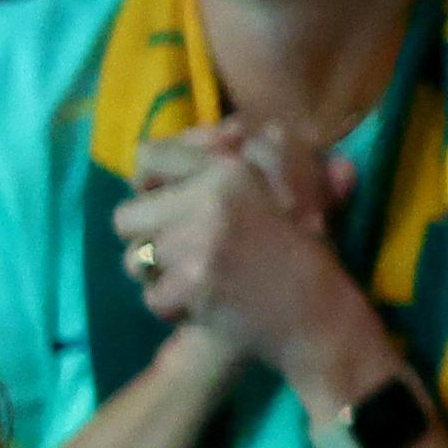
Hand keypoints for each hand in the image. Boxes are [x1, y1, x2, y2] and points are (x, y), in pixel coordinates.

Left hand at [112, 114, 369, 387]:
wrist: (321, 314)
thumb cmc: (303, 253)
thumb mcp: (284, 191)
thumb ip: (244, 157)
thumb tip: (210, 132)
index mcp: (232, 169)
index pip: (149, 158)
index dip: (148, 186)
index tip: (164, 206)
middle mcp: (212, 198)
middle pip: (126, 216)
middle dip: (148, 239)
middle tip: (182, 255)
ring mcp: (199, 243)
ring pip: (135, 260)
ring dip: (159, 276)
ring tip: (195, 282)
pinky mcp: (193, 285)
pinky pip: (151, 297)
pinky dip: (172, 308)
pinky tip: (204, 307)